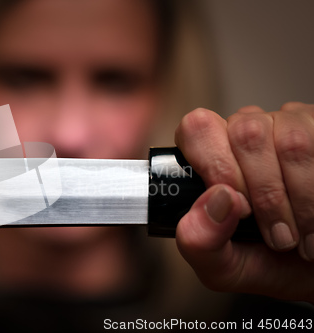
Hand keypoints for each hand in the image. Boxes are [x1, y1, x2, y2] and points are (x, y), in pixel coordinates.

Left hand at [174, 102, 313, 302]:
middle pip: (245, 133)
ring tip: (299, 238)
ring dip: (299, 200)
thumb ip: (199, 240)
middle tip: (276, 236)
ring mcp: (288, 125)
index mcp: (209, 156)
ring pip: (290, 141)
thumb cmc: (264, 262)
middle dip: (264, 193)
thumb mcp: (222, 265)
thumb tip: (217, 198)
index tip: (239, 207)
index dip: (216, 164)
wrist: (311, 272)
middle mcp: (245, 132)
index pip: (197, 128)